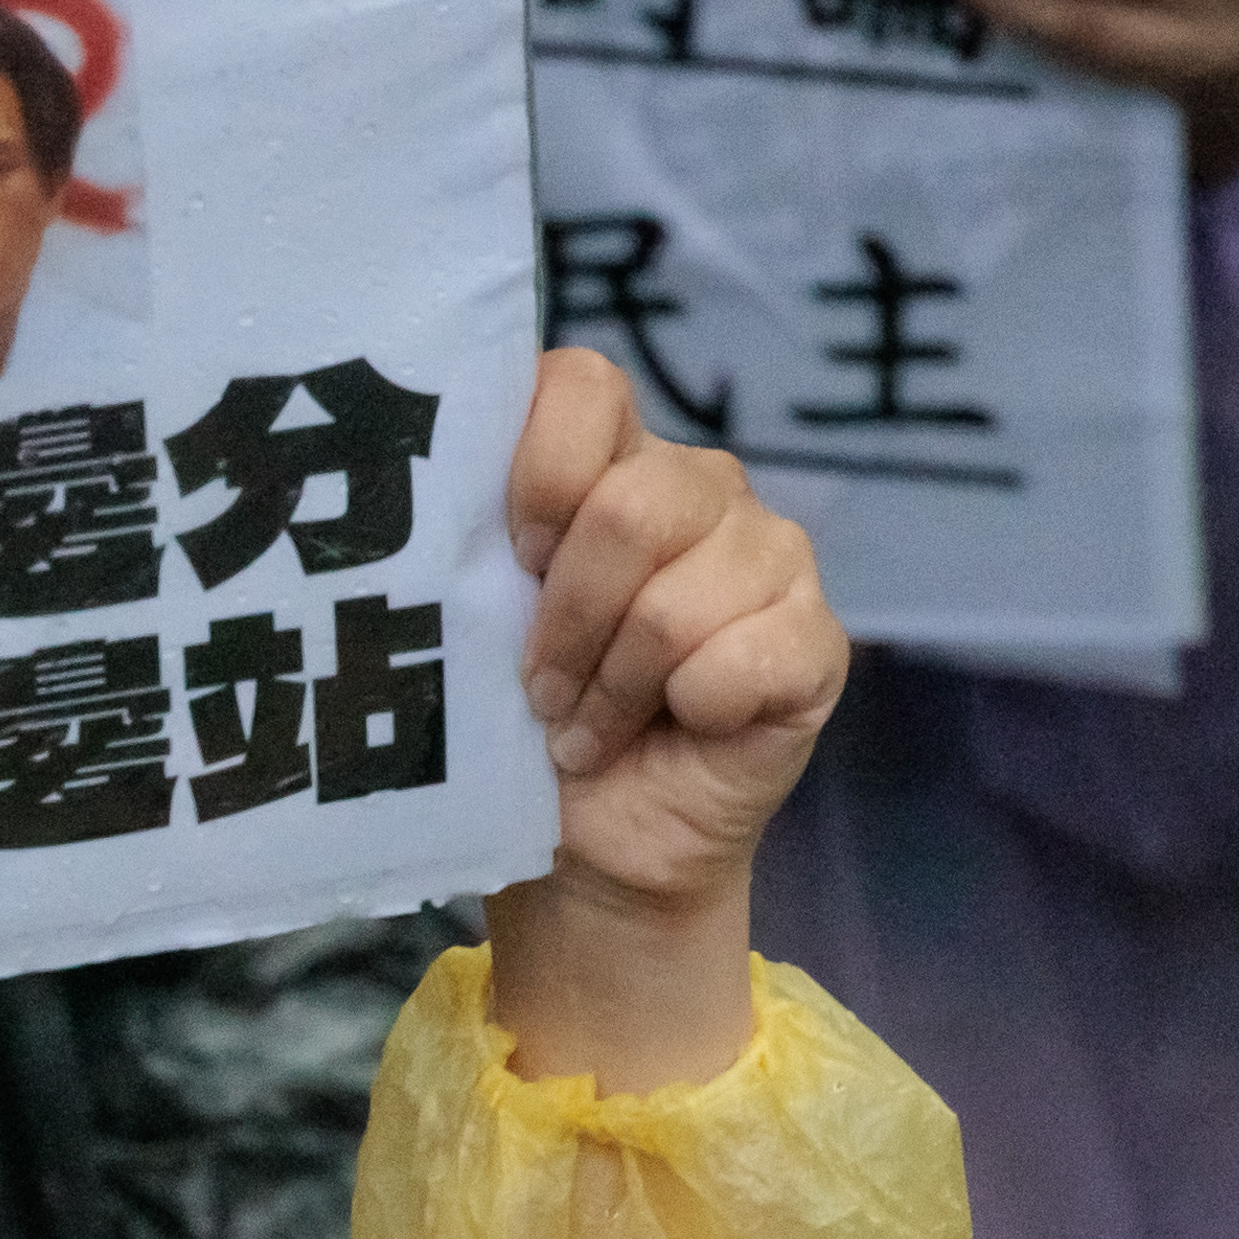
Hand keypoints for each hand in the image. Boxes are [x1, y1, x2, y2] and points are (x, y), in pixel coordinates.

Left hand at [489, 348, 843, 1093]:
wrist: (591, 851)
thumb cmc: (522, 729)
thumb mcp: (477, 627)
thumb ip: (469, 544)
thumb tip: (423, 509)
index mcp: (611, 459)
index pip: (583, 386)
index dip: (538, 472)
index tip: (509, 559)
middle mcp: (699, 488)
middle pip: (629, 507)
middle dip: (566, 621)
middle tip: (539, 690)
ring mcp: (769, 557)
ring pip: (675, 598)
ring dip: (612, 686)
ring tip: (588, 728)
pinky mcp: (815, 640)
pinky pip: (744, 657)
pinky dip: (690, 710)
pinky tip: (673, 731)